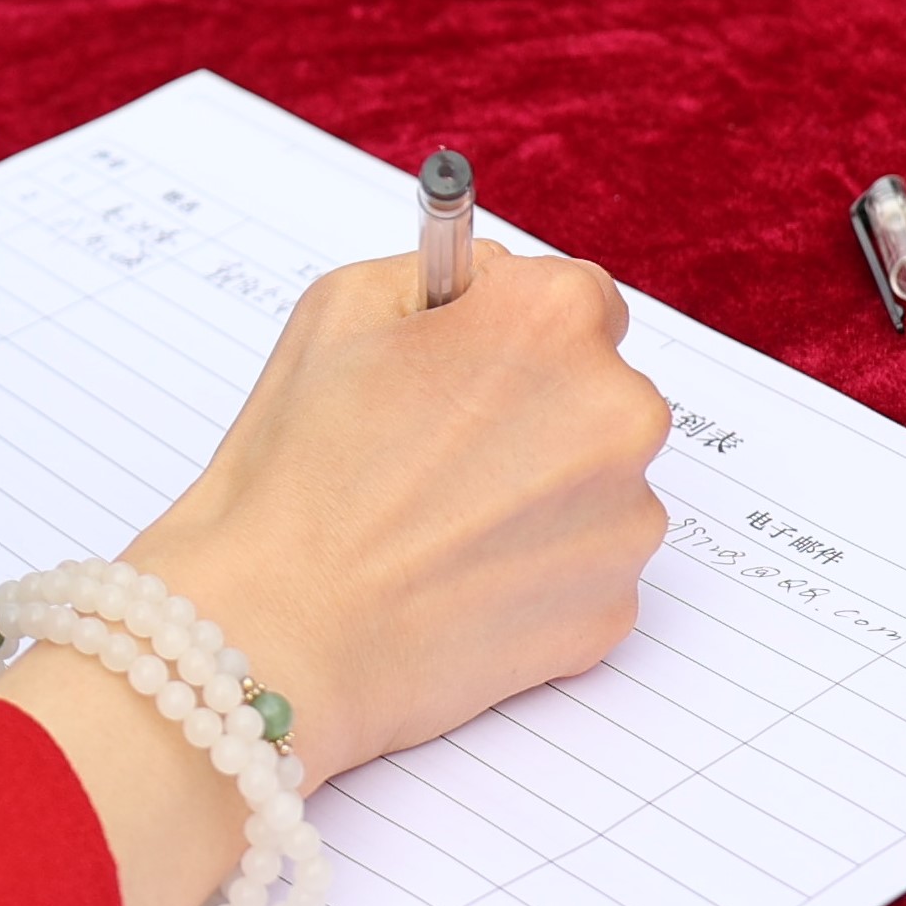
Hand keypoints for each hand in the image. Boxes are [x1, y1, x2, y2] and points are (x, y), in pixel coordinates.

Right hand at [126, 246, 670, 769]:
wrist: (278, 630)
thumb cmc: (298, 468)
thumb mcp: (340, 309)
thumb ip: (438, 275)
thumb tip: (490, 288)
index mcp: (553, 322)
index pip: (577, 298)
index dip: (508, 329)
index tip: (462, 363)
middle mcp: (618, 412)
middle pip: (596, 389)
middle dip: (532, 408)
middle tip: (436, 450)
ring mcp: (626, 520)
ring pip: (595, 482)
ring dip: (538, 490)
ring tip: (437, 521)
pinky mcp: (614, 609)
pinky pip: (586, 563)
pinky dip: (536, 566)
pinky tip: (456, 575)